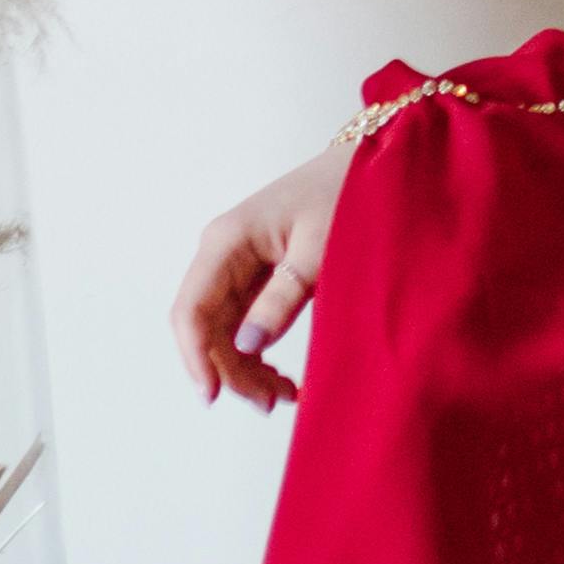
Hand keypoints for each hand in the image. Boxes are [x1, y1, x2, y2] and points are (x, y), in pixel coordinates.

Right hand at [172, 129, 363, 410]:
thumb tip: (246, 345)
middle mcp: (221, 252)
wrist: (371, 162)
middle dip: (231, 370)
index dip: (196, 357)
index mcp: (227, 240)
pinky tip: (279, 373)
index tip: (215, 395)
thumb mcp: (321, 250)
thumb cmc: (347, 195)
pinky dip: (258, 350)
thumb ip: (283, 297)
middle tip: (273, 402)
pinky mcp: (255, 273)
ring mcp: (236, 263)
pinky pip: (243, 320)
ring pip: (223, 329)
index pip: (191, 310)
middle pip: (206, 327)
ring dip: (245, 366)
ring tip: (284, 395)